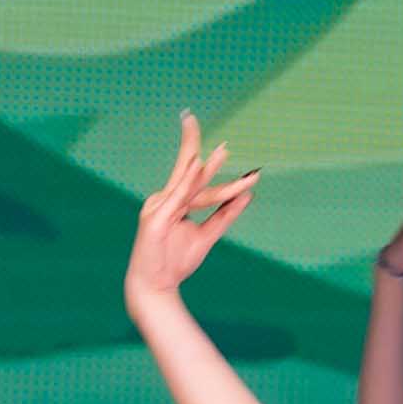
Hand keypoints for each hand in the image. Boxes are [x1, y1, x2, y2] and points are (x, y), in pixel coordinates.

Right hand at [126, 109, 261, 306]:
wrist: (156, 287)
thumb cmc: (175, 262)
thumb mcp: (207, 236)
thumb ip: (225, 215)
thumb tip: (247, 195)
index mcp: (173, 200)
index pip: (186, 169)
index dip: (191, 144)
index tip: (190, 119)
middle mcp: (164, 200)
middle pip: (185, 170)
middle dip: (191, 143)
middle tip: (190, 117)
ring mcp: (158, 208)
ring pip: (190, 186)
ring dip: (208, 168)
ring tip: (224, 151)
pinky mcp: (156, 220)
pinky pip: (177, 197)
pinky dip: (188, 180)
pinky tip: (198, 165)